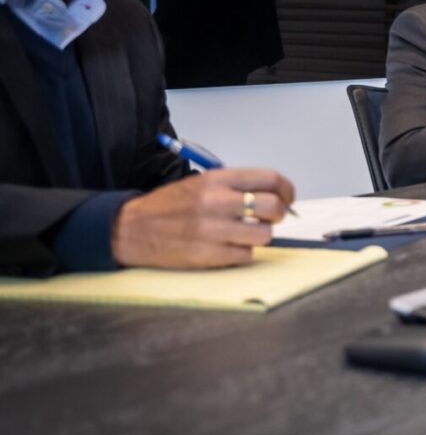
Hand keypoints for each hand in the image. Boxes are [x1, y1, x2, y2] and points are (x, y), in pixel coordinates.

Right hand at [110, 168, 295, 268]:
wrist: (130, 229)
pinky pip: (246, 255)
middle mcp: (217, 202)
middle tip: (267, 218)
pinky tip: (227, 246)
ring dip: (258, 236)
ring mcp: (212, 230)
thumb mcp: (202, 183)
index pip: (271, 179)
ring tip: (242, 233)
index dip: (286, 190)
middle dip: (277, 214)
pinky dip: (241, 253)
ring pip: (264, 235)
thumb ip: (236, 187)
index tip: (287, 198)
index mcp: (217, 179)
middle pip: (274, 207)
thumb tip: (275, 196)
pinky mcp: (208, 255)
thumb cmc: (169, 206)